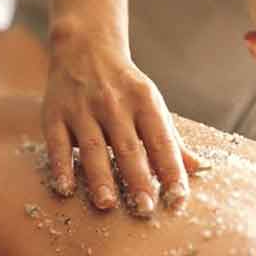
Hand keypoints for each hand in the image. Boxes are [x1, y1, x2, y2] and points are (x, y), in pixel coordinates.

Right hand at [42, 28, 200, 216]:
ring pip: (93, 147)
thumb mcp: (151, 105)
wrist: (85, 47)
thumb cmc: (124, 87)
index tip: (178, 197)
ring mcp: (82, 109)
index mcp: (145, 101)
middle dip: (137, 178)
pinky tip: (66, 188)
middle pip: (128, 147)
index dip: (171, 169)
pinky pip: (58, 143)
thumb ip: (172, 141)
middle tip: (145, 208)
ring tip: (107, 204)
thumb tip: (201, 170)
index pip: (162, 140)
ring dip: (100, 177)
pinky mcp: (55, 114)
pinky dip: (61, 166)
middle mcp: (114, 103)